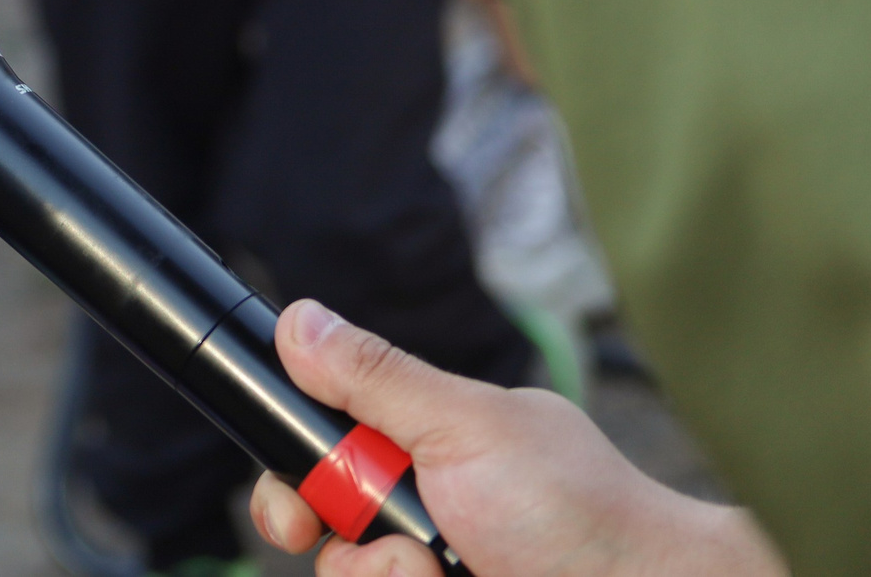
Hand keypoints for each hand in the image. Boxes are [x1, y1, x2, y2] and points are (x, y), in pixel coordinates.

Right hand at [247, 302, 783, 576]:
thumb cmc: (579, 512)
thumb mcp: (465, 428)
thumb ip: (376, 379)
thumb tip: (299, 320)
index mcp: (421, 449)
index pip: (319, 460)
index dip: (291, 487)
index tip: (293, 516)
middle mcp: (422, 515)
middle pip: (323, 537)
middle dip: (342, 550)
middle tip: (393, 555)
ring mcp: (434, 568)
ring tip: (445, 576)